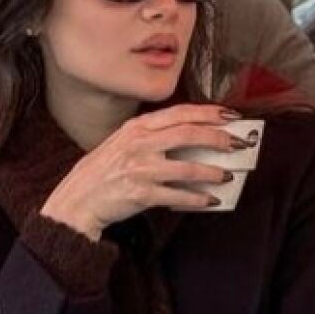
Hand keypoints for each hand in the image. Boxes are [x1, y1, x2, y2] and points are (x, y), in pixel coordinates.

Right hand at [39, 104, 246, 240]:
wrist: (77, 200)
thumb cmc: (100, 172)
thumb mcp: (121, 143)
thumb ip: (150, 136)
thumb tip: (189, 137)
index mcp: (136, 128)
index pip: (180, 113)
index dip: (209, 113)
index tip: (230, 116)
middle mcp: (139, 144)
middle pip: (189, 133)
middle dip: (219, 137)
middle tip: (237, 143)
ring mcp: (141, 169)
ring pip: (188, 166)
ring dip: (213, 171)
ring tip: (227, 175)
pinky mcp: (142, 194)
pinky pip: (179, 195)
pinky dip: (198, 198)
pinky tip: (210, 200)